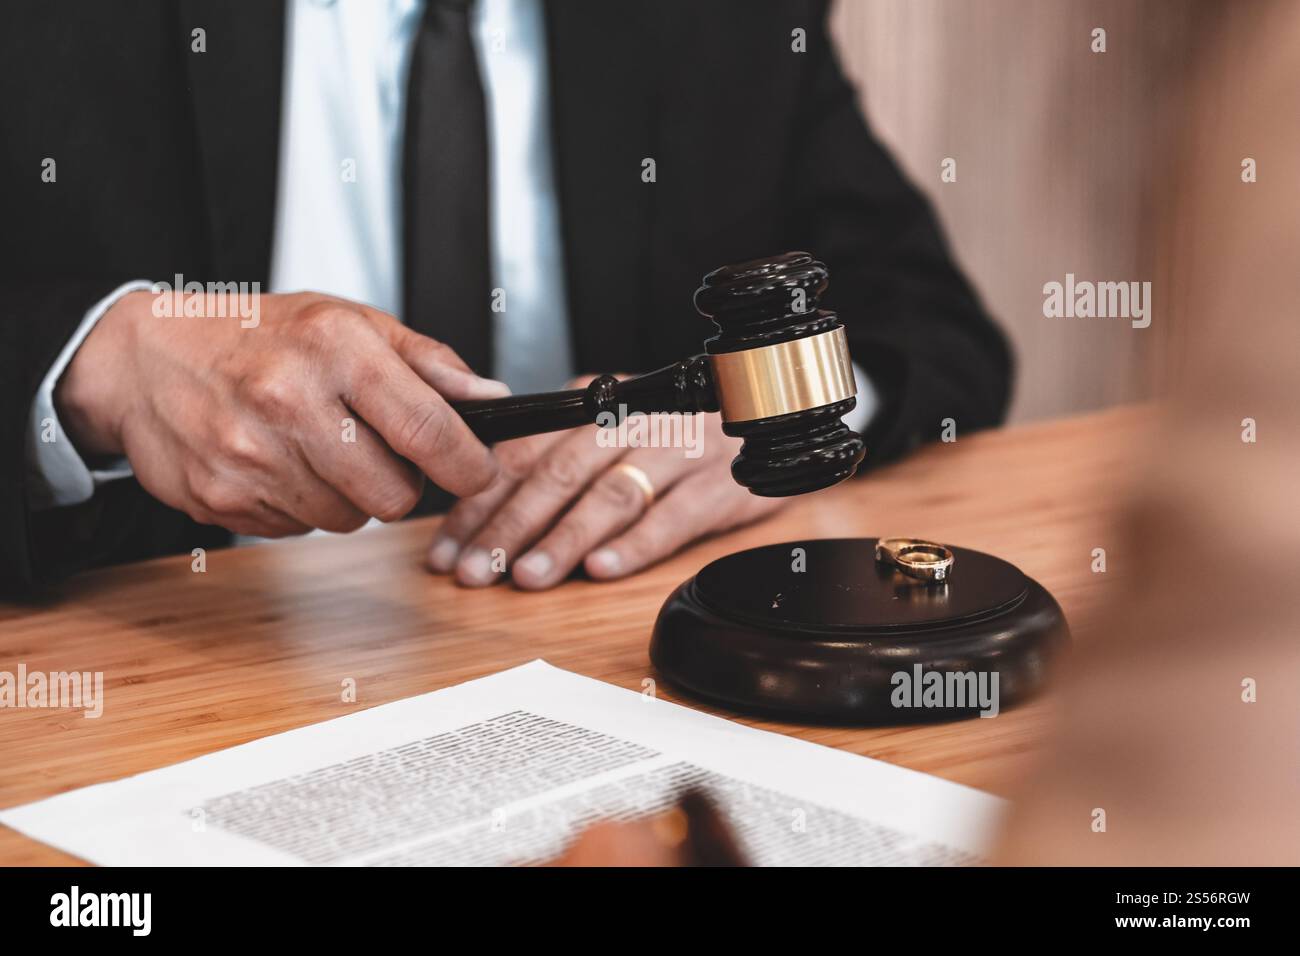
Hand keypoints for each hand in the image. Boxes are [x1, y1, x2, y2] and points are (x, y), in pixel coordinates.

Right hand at [56, 289, 506, 536]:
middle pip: (394, 494)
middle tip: (379, 451)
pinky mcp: (221, 498)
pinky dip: (302, 505)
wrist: (145, 359)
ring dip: (349, 495)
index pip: (425, 427)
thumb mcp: (349, 321)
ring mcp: (250, 456)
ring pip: (349, 519)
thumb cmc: (259, 336)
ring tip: (319, 448)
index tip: (481, 472)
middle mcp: (288, 400)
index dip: (468, 464)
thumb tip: (491, 401)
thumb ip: (427, 363)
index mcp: (333, 348)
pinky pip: (299, 528)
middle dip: (401, 481)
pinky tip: (280, 462)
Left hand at [427, 376, 786, 588]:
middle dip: (510, 526)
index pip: (522, 452)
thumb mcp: (612, 425)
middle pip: (559, 473)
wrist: (771, 417)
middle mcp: (631, 422)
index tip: (447, 549)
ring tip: (529, 576)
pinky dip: (636, 545)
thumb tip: (479, 496)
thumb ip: (555, 451)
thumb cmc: (675, 433)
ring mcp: (678, 452)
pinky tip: (602, 570)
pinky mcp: (719, 487)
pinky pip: (673, 517)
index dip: (479, 502)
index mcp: (594, 406)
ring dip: (564, 538)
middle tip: (477, 571)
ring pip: (610, 494)